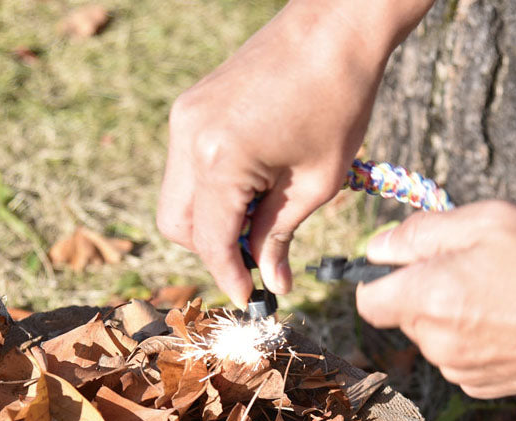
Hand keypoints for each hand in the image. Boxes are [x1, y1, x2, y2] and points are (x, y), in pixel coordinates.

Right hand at [157, 0, 430, 305]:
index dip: (230, 276)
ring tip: (261, 214)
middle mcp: (189, 140)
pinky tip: (253, 182)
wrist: (334, 27)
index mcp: (220, 160)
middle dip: (213, 250)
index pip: (211, 242)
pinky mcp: (191, 107)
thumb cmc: (338, 100)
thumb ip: (281, 235)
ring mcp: (184, 119)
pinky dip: (211, 188)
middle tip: (258, 255)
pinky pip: (186, 166)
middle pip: (178, 225)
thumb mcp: (316, 183)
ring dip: (211, 219)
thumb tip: (272, 282)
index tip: (252, 298)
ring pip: (178, 197)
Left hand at [355, 201, 515, 397]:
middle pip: (405, 314)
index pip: (367, 299)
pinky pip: (461, 356)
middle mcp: (435, 343)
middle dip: (426, 288)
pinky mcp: (485, 387)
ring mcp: (460, 371)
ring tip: (508, 290)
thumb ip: (420, 233)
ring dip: (454, 312)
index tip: (410, 260)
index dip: (380, 276)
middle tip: (480, 264)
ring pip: (435, 335)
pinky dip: (477, 337)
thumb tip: (376, 248)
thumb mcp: (488, 220)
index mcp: (425, 300)